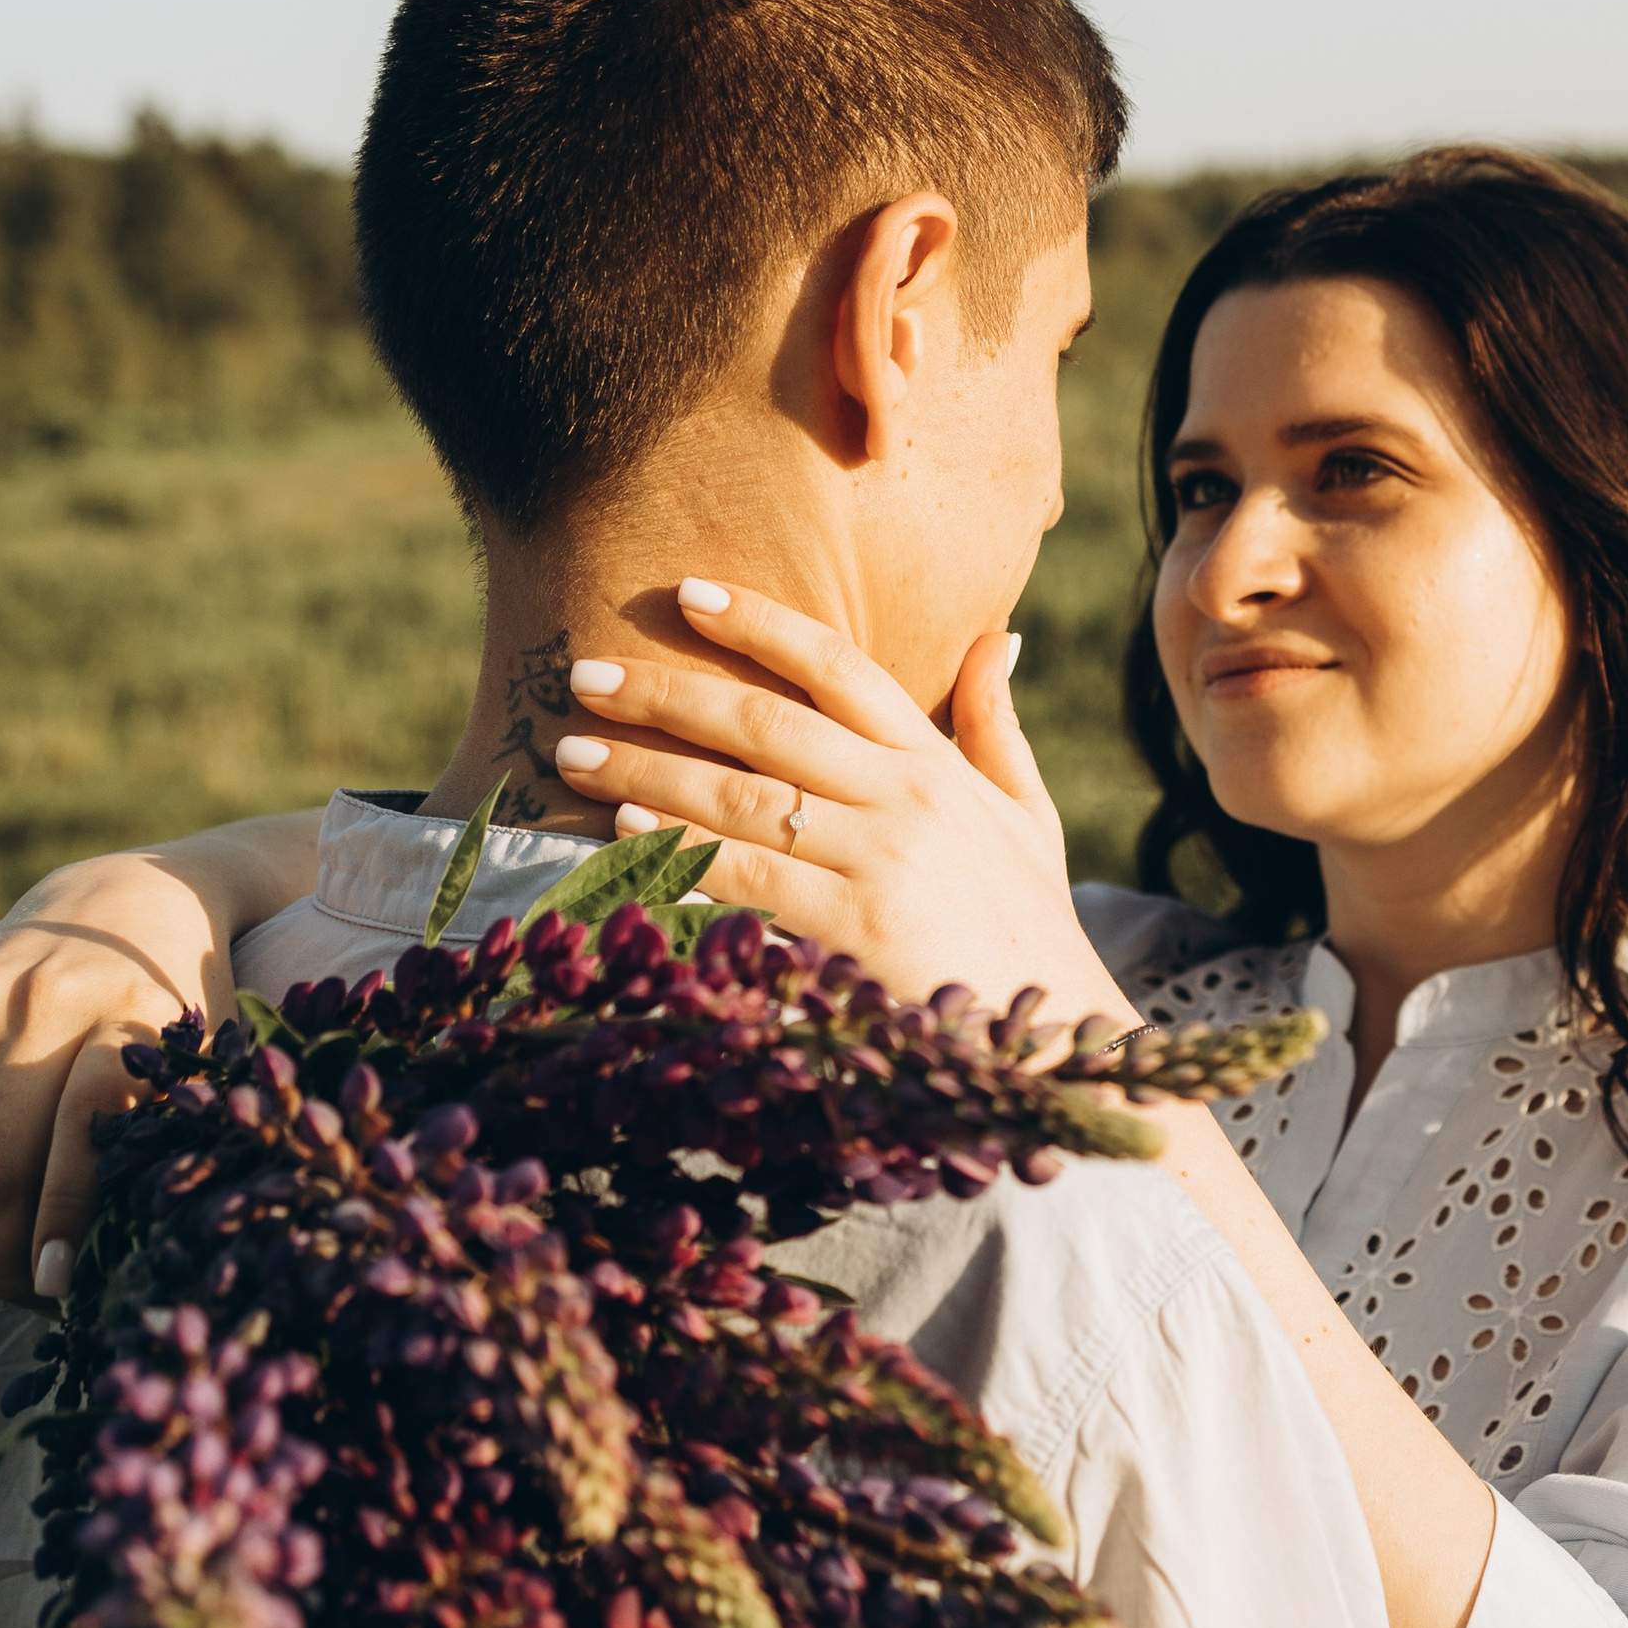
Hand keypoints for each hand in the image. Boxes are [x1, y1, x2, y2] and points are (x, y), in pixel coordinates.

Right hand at [0, 852, 242, 1304]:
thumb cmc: (176, 1001)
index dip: (65, 1219)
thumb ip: (171, 1135)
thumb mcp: (200, 1058)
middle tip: (23, 1295)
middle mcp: (44, 998)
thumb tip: (135, 1255)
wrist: (118, 903)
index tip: (60, 1286)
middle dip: (2, 1248)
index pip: (82, 1132)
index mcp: (126, 1011)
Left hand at [549, 584, 1134, 1027]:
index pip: (838, 667)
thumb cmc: (1029, 923)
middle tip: (582, 672)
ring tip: (571, 754)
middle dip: (665, 693)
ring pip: (739, 797)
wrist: (1056, 1034)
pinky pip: (749, 880)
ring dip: (644, 771)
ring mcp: (879, 863)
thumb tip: (999, 636)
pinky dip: (682, 853)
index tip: (690, 593)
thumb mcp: (1027, 813)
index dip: (761, 623)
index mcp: (936, 763)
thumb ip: (996, 725)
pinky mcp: (855, 931)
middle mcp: (905, 798)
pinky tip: (624, 836)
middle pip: (765, 723)